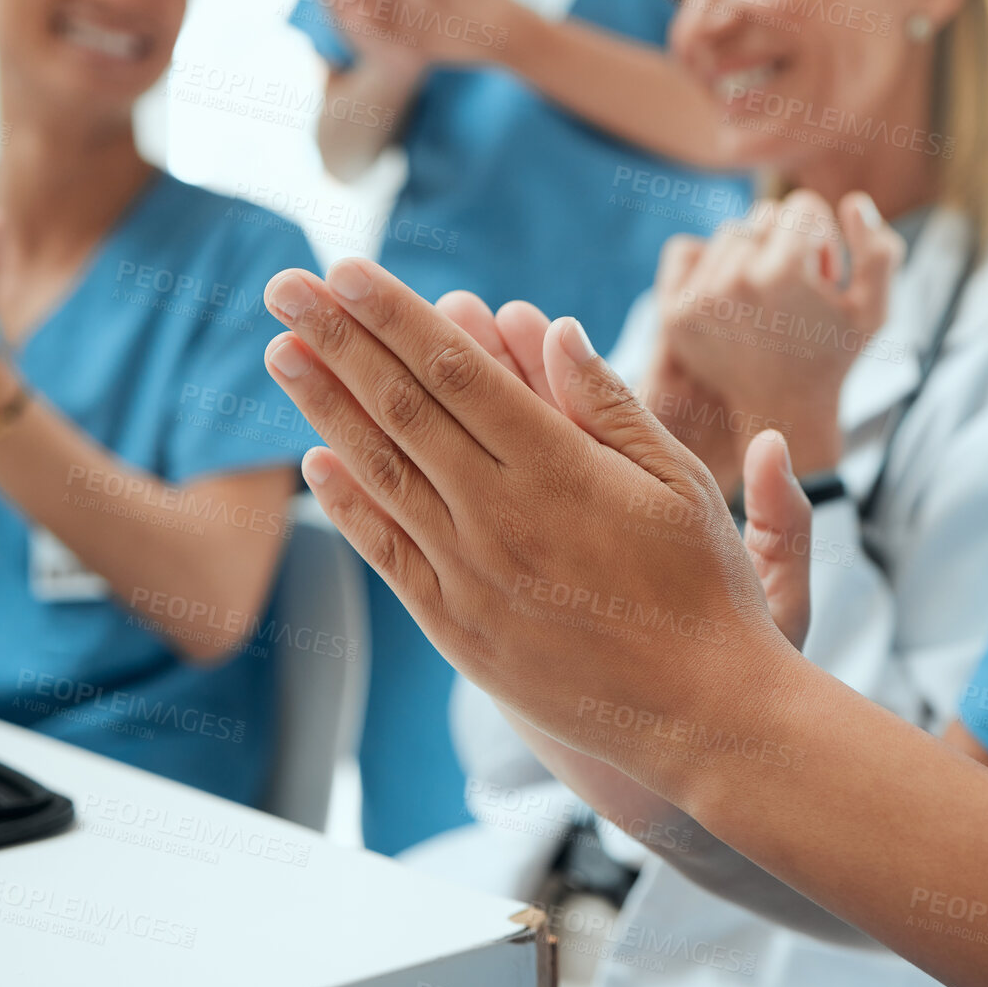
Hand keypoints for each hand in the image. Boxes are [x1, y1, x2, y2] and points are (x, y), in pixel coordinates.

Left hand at [263, 260, 811, 797]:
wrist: (702, 715)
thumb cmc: (706, 590)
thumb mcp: (679, 481)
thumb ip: (610, 404)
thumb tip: (553, 329)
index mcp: (558, 469)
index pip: (455, 370)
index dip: (394, 315)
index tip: (346, 271)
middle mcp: (500, 517)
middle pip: (401, 408)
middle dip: (338, 339)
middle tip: (284, 286)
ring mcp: (471, 577)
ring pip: (381, 474)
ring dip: (324, 408)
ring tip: (281, 353)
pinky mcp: (459, 631)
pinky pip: (388, 555)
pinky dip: (348, 505)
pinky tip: (316, 463)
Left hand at [657, 189, 904, 483]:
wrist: (782, 410)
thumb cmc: (832, 357)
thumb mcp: (875, 310)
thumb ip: (879, 251)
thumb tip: (853, 202)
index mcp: (786, 272)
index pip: (803, 207)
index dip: (822, 235)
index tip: (824, 273)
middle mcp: (737, 279)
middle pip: (765, 216)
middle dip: (788, 242)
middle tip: (797, 286)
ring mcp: (700, 297)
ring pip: (729, 235)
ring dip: (751, 254)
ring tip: (768, 295)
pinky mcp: (673, 313)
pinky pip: (683, 251)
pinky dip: (705, 262)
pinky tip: (729, 291)